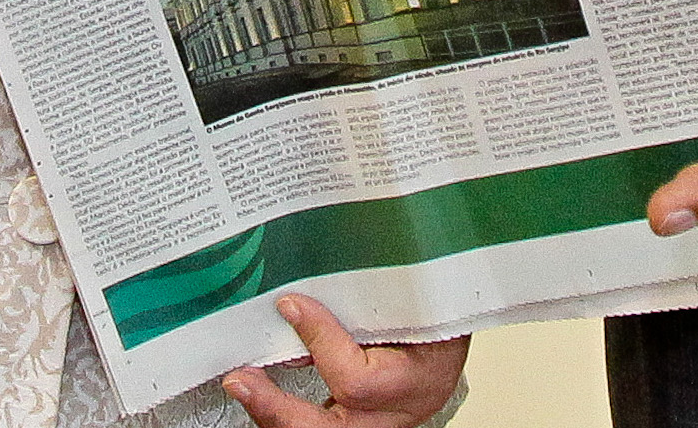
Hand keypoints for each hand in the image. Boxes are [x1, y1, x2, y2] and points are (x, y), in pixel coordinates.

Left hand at [222, 296, 465, 427]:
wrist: (456, 329)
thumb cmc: (439, 306)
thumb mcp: (417, 294)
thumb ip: (370, 293)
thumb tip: (311, 283)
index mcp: (419, 377)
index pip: (360, 380)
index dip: (321, 343)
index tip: (291, 306)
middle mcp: (399, 410)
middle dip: (279, 409)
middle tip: (242, 380)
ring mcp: (380, 421)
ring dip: (274, 413)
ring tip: (244, 386)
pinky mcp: (361, 419)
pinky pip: (319, 423)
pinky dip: (285, 411)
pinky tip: (262, 392)